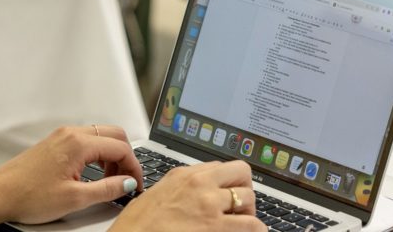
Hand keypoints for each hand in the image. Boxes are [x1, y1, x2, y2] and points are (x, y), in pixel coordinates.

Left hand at [0, 125, 142, 226]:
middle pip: (114, 135)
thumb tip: (127, 183)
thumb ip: (107, 189)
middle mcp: (71, 133)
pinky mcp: (56, 142)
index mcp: (78, 143)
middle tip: (126, 180)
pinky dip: (98, 154)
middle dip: (126, 157)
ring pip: (100, 137)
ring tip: (111, 181)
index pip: (121, 147)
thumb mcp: (74, 198)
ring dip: (112, 155)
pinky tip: (94, 174)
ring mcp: (62, 136)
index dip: (134, 168)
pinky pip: (86, 141)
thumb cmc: (28, 196)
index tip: (135, 185)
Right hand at [110, 161, 266, 231]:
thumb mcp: (156, 195)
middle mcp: (199, 183)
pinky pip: (252, 225)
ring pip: (249, 197)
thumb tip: (192, 197)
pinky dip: (256, 230)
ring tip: (241, 224)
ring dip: (249, 211)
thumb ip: (179, 190)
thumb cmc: (137, 226)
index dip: (226, 182)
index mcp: (183, 174)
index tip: (227, 194)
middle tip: (239, 207)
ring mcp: (209, 203)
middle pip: (241, 172)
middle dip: (244, 189)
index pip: (219, 167)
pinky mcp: (215, 226)